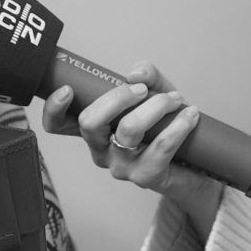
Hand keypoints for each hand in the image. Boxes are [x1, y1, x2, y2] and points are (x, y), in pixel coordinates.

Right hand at [41, 60, 223, 240]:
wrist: (196, 164)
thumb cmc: (166, 126)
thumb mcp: (156, 93)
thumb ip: (146, 76)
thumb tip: (135, 73)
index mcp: (95, 130)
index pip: (59, 125)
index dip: (54, 109)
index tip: (68, 89)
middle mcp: (101, 150)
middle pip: (90, 122)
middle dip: (118, 97)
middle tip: (143, 90)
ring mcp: (121, 166)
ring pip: (127, 129)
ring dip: (156, 106)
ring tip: (175, 99)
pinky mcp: (145, 177)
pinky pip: (160, 146)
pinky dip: (178, 125)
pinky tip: (190, 114)